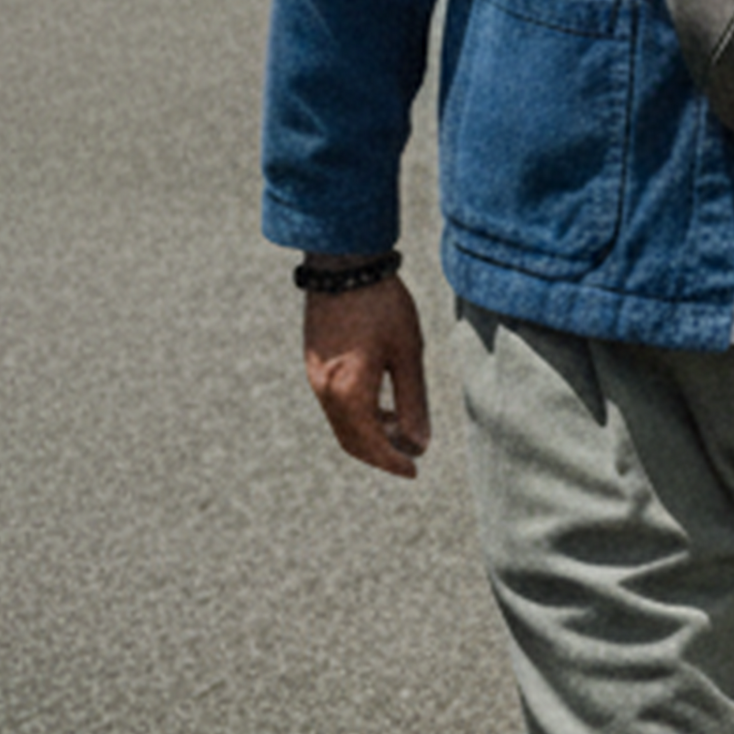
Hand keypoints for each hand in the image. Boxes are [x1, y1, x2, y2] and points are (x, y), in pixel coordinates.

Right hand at [303, 272, 431, 477]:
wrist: (344, 263)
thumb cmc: (382, 305)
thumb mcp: (407, 354)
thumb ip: (413, 402)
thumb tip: (419, 443)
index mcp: (349, 391)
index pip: (370, 445)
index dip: (393, 462)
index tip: (414, 470)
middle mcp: (325, 389)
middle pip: (351, 440)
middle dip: (380, 453)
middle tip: (409, 456)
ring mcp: (315, 376)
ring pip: (342, 422)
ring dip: (369, 433)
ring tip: (400, 427)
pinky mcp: (314, 362)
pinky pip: (334, 402)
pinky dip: (357, 413)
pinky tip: (380, 401)